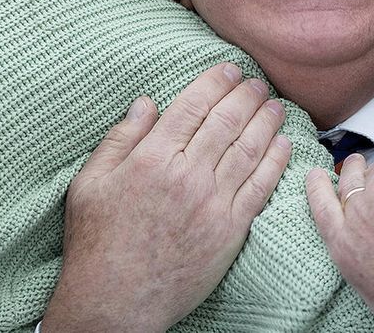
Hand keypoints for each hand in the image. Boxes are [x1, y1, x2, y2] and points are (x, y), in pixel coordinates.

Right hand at [43, 64, 291, 332]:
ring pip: (249, 149)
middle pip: (227, 121)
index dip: (215, 82)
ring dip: (266, 122)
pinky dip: (276, 160)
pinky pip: (260, 186)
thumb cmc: (97, 243)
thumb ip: (120, 139)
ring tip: (275, 106)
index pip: (193, 106)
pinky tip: (283, 144)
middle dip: (246, 96)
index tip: (229, 70)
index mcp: (151, 159)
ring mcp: (212, 202)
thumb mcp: (90, 183)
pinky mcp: (231, 229)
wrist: (116, 301)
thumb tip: (146, 103)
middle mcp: (186, 175)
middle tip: (257, 83)